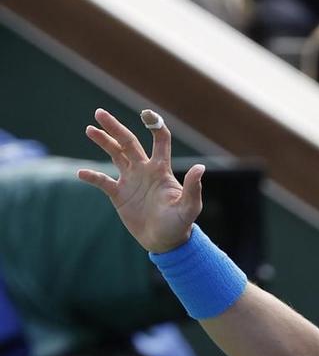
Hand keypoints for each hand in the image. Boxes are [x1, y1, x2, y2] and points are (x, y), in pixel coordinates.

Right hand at [77, 108, 202, 254]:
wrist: (165, 242)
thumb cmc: (180, 224)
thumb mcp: (189, 208)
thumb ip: (193, 188)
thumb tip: (200, 168)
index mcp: (161, 169)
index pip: (159, 140)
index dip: (154, 125)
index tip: (146, 114)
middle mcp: (144, 170)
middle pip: (128, 142)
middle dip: (115, 127)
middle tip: (100, 113)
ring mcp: (130, 181)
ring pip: (115, 155)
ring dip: (103, 142)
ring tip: (90, 129)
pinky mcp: (119, 195)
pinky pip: (102, 182)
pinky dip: (92, 177)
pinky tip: (81, 174)